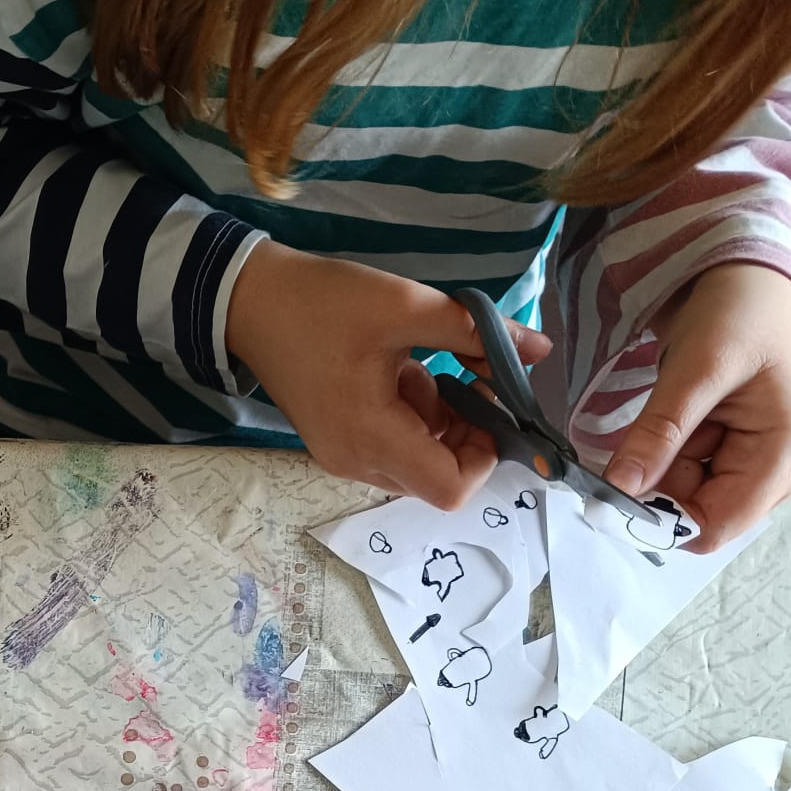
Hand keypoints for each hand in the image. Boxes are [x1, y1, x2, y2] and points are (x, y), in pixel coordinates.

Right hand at [227, 241, 551, 507]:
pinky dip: (414, 418)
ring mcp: (342, 456)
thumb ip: (476, 332)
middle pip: (436, 477)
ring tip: (427, 367)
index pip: (450, 488)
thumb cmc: (323, 303)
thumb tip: (540, 350)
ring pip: (417, 462)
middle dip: (468, 434)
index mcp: (371, 436)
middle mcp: (356, 462)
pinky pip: (392, 447)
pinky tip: (401, 372)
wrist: (249, 302)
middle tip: (471, 375)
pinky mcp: (336, 442)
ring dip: (441, 423)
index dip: (487, 456)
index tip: (494, 403)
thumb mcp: (405, 305)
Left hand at [602, 263, 790, 553]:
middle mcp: (777, 476)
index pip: (712, 527)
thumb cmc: (742, 312)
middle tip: (652, 423)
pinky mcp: (734, 456)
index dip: (657, 518)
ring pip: (680, 494)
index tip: (613, 486)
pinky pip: (682, 473)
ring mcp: (755, 467)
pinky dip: (663, 451)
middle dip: (656, 481)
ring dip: (658, 461)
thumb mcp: (697, 369)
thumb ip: (659, 432)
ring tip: (677, 406)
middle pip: (693, 514)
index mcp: (783, 460)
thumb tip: (618, 488)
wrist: (753, 280)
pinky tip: (679, 412)